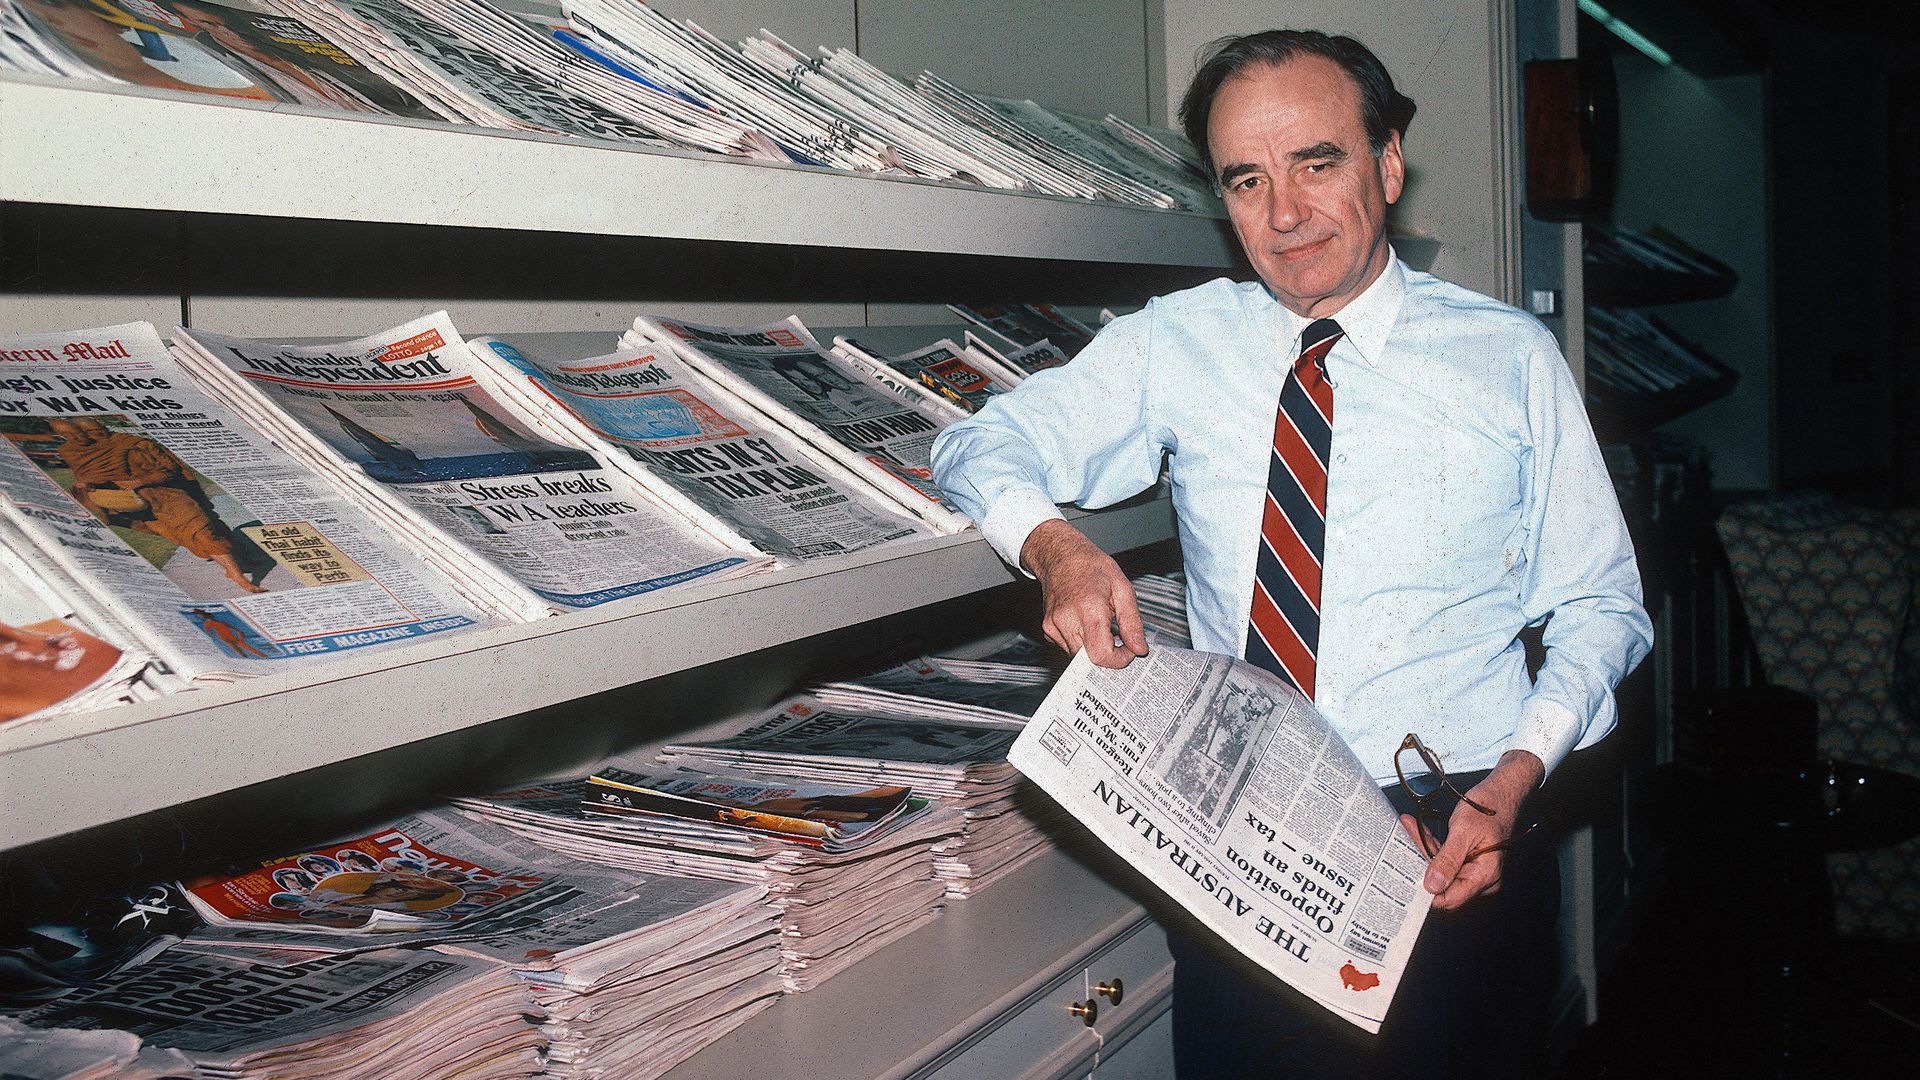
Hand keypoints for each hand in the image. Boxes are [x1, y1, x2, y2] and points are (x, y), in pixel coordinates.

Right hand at [1021, 519, 1147, 668]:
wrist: (1061, 556)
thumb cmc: (1091, 567)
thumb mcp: (1122, 588)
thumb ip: (1132, 622)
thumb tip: (1139, 648)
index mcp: (1089, 609)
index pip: (1102, 655)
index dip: (1119, 660)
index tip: (1129, 649)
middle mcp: (1067, 620)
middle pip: (1090, 661)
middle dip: (1108, 655)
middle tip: (1118, 638)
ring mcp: (1053, 626)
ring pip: (1079, 657)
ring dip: (1094, 648)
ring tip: (1101, 625)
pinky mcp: (1047, 629)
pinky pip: (1068, 648)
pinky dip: (1081, 642)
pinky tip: (1086, 623)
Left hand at [1398, 749, 1542, 911]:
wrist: (1502, 792)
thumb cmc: (1490, 807)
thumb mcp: (1464, 831)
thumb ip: (1448, 860)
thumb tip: (1432, 886)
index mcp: (1485, 876)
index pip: (1451, 899)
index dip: (1427, 892)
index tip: (1406, 877)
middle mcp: (1482, 879)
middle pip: (1442, 884)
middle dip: (1421, 863)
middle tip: (1404, 842)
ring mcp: (1475, 870)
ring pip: (1441, 870)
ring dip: (1424, 849)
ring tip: (1409, 827)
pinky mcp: (1469, 861)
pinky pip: (1446, 860)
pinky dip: (1432, 845)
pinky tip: (1417, 829)